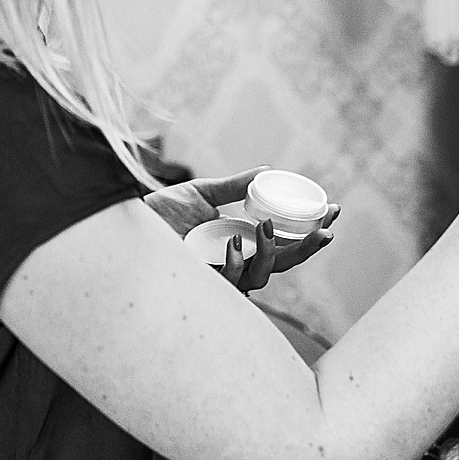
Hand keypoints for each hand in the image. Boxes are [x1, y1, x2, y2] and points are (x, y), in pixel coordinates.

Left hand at [144, 168, 340, 291]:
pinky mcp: (201, 287)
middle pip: (283, 265)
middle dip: (309, 249)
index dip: (312, 231)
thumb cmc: (161, 213)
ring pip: (261, 276)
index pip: (286, 243)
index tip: (333, 209)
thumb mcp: (202, 193)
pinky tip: (234, 243)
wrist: (124, 224)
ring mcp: (220, 278)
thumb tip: (267, 172)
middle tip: (327, 229)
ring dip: (269, 253)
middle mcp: (236, 265)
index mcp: (242, 244)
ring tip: (264, 226)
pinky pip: (228, 282)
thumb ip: (233, 187)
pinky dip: (236, 262)